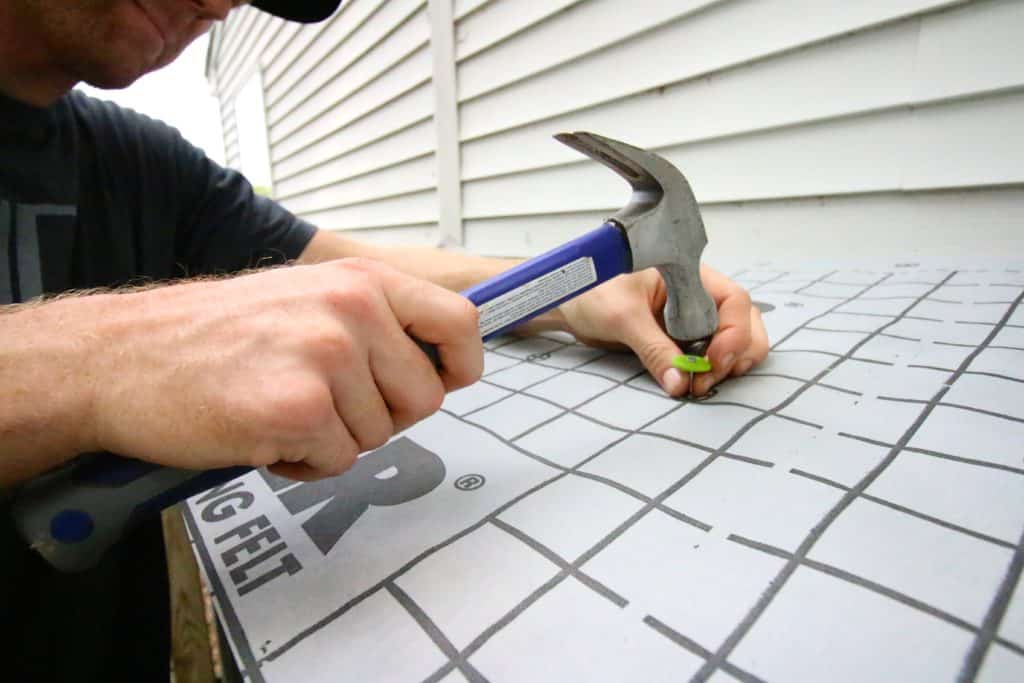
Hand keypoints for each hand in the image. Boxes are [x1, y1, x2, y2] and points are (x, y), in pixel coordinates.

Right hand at [84, 258, 481, 480]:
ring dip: (334, 437)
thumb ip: (373, 321)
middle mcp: (352, 310)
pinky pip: (337, 461)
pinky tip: (260, 432)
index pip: (460, 322)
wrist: (123, 356)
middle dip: (382, 414)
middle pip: (425, 397)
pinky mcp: (297, 408)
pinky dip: (302, 461)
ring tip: (279, 408)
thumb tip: (438, 363)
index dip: (460, 364)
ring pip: (379, 435)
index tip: (444, 382)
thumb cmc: (217, 334)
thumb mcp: (307, 298)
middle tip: (323, 401)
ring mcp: (326, 357)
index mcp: (361, 280)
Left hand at [558, 265, 767, 396]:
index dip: (734, 333)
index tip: (713, 361)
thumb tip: (679, 383)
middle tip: (704, 380)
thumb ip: (653, 349)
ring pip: (735, 344)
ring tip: (695, 385)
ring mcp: (694, 320)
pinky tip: (690, 383)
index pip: (736, 301)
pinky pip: (711, 358)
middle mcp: (700, 297)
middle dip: (736, 355)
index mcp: (690, 276)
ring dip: (726, 368)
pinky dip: (709, 373)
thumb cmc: (592, 293)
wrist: (569, 306)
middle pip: (746, 324)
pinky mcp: (683, 341)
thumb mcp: (622, 318)